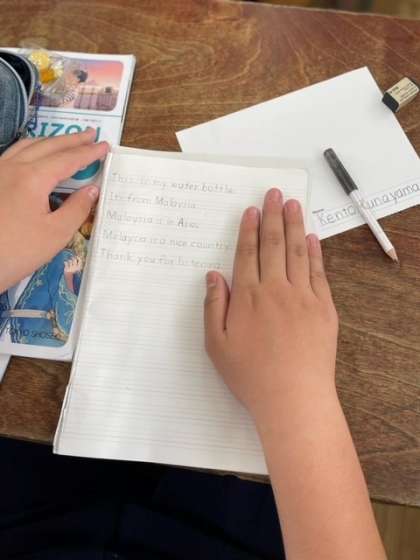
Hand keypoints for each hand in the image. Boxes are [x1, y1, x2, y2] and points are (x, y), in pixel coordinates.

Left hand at [0, 130, 108, 292]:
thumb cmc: (17, 251)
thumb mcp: (56, 234)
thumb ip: (77, 209)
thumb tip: (91, 190)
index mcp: (33, 177)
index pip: (67, 159)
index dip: (88, 153)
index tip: (104, 146)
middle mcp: (12, 167)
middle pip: (47, 146)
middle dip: (71, 140)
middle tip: (90, 134)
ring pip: (26, 146)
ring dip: (50, 141)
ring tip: (66, 142)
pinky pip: (12, 155)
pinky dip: (31, 149)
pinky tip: (35, 156)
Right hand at [204, 188, 337, 425]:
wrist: (293, 397)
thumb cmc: (250, 375)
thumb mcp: (216, 345)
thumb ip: (212, 306)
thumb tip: (213, 275)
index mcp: (248, 297)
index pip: (247, 253)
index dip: (249, 229)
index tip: (251, 209)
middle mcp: (275, 289)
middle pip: (273, 245)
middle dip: (272, 216)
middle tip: (274, 193)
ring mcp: (303, 297)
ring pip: (297, 252)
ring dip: (294, 225)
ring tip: (293, 204)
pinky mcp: (323, 308)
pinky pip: (318, 273)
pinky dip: (314, 252)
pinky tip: (311, 238)